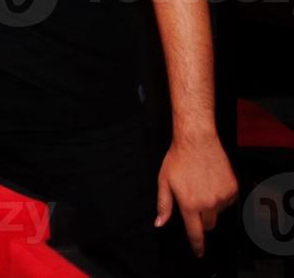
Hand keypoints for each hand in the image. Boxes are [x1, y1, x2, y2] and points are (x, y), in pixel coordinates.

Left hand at [155, 133, 237, 255]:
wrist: (197, 141)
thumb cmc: (178, 159)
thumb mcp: (164, 182)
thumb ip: (163, 205)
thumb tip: (160, 223)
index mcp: (189, 204)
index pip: (195, 232)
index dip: (196, 245)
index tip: (198, 252)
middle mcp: (208, 203)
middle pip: (208, 225)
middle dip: (201, 220)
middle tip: (194, 203)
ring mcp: (222, 197)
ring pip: (218, 212)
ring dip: (210, 206)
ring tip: (201, 186)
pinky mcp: (233, 189)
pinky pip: (228, 201)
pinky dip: (220, 197)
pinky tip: (211, 183)